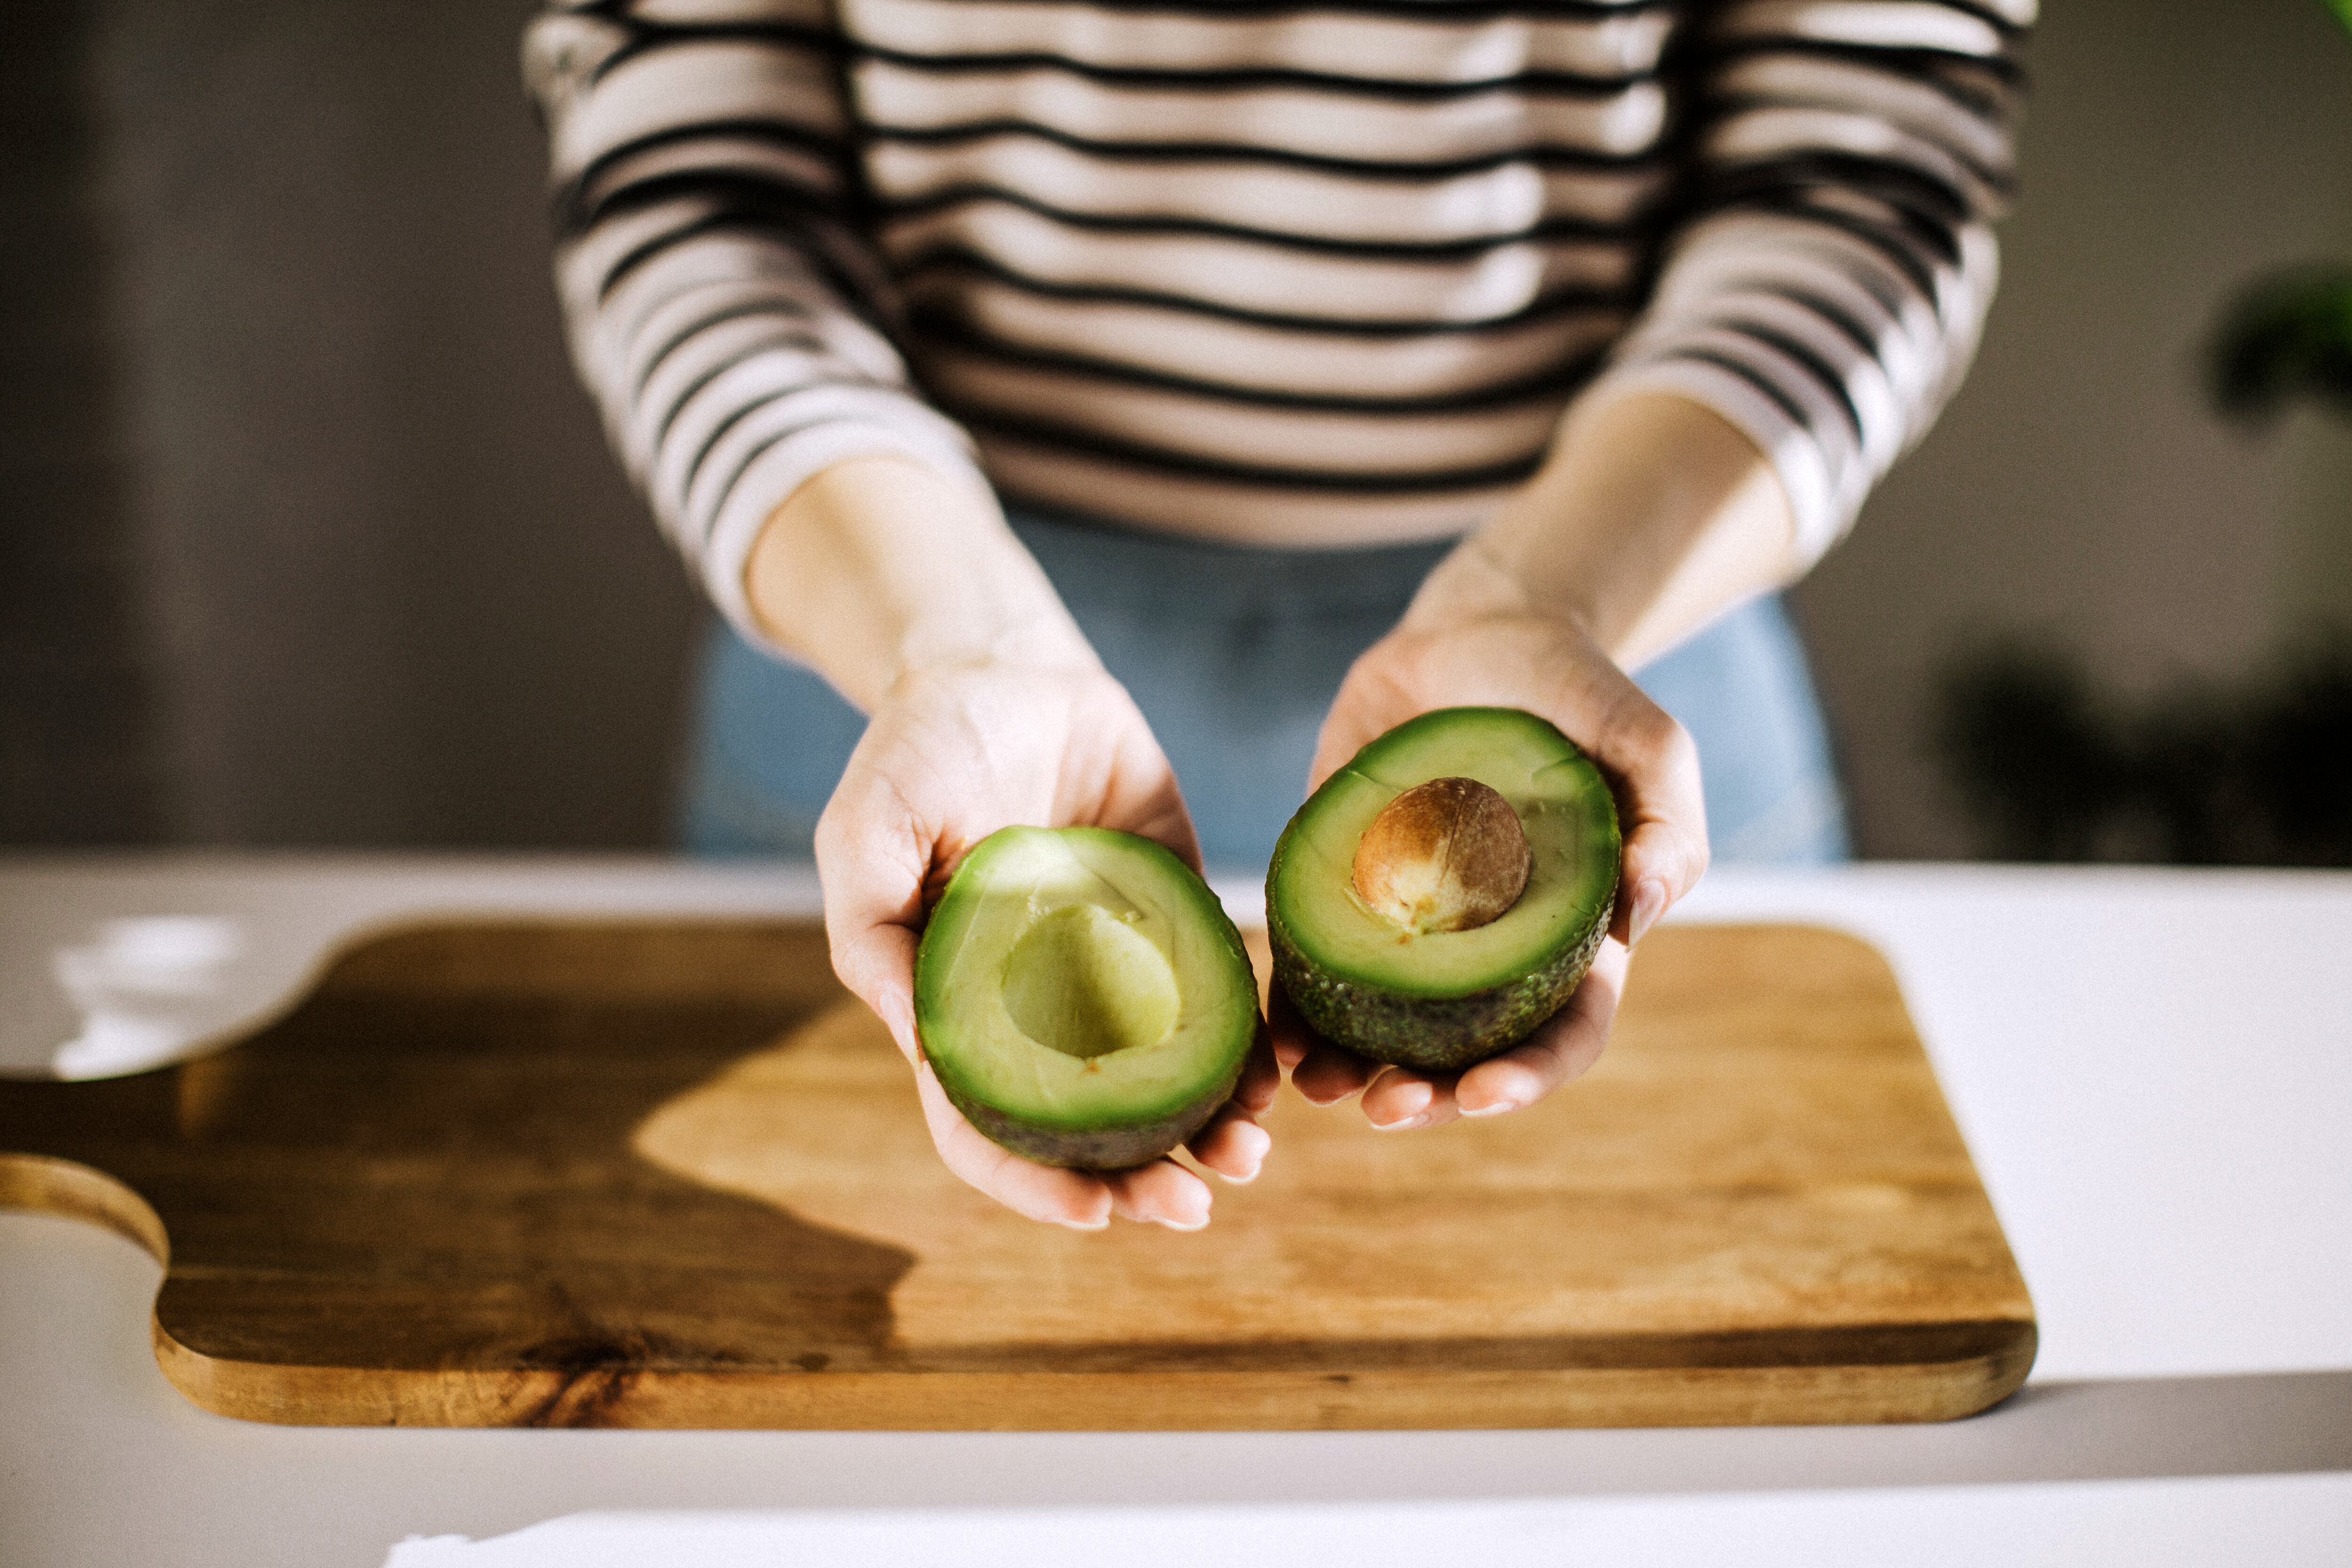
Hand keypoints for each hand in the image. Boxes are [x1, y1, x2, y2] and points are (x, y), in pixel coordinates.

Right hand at [815, 657, 1279, 1228]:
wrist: (1006, 666)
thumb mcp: (867, 832)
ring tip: (1253, 1153)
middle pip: (1088, 1124)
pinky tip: (1278, 1070)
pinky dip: (1248, 1043)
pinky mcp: (1175, 916)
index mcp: (960, 1007)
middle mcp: (1041, 1006)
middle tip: (1198, 1206)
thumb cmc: (916, 750)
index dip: (1036, 1180)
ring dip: (1207, 1128)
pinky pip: (1218, 996)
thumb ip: (876, 934)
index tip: (1098, 1213)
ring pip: (1164, 1078)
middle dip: (1140, 1177)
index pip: (988, 1125)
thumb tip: (925, 1046)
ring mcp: (1113, 967)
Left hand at [1275, 608, 1707, 1129]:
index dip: (1529, 1075)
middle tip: (1385, 1109)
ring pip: (1382, 1027)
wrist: (1478, 630)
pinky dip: (1292, 1005)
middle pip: (1465, 1053)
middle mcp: (1487, 949)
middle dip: (1428, 1097)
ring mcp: (1411, 924)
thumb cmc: (1577, 690)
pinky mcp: (1343, 885)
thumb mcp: (1646, 742)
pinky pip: (1314, 961)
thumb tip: (1642, 910)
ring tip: (1313, 1088)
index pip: (1561, 1032)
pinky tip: (1270, 1035)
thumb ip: (1667, 822)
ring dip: (1351, 1070)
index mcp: (1570, 937)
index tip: (1484, 1096)